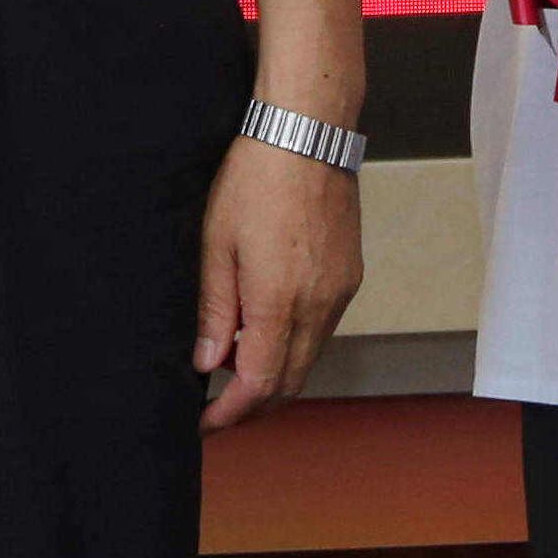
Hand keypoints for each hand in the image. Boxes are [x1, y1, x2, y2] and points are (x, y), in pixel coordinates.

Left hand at [192, 137, 359, 429]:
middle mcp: (319, 306)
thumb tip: (208, 364)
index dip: (232, 412)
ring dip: (274, 373)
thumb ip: (214, 310)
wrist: (307, 134)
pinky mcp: (350, 278)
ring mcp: (340, 294)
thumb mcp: (216, 244)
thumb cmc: (254, 180)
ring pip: (309, 359)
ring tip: (233, 359)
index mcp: (280, 302)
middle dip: (254, 404)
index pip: (259, 384)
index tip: (207, 423)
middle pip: (289, 382)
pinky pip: (322, 331)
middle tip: (218, 406)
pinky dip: (294, 344)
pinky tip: (265, 325)